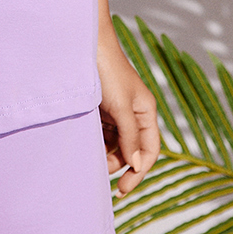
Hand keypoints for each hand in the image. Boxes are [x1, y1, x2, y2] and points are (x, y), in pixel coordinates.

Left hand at [97, 29, 160, 195]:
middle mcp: (134, 113)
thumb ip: (130, 137)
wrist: (83, 44)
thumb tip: (138, 166)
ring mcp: (116, 111)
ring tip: (90, 155)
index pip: (149, 151)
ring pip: (114, 143)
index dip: (139, 173)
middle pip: (131, 150)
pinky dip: (95, 141)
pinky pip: (101, 132)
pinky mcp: (101, 108)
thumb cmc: (107, 71)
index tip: (121, 189)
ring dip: (105, 153)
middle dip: (118, 163)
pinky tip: (85, 143)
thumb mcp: (121, 107)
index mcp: (146, 112)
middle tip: (99, 170)